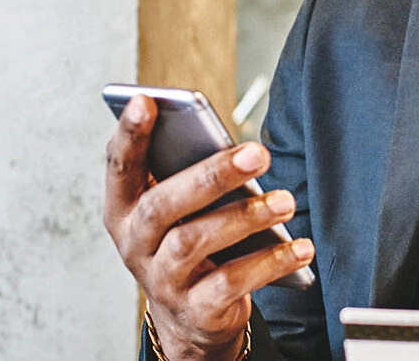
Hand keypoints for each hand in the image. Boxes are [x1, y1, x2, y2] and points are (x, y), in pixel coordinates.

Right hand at [103, 95, 314, 359]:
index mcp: (126, 212)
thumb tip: (236, 151)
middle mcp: (135, 245)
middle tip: (257, 155)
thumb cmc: (188, 247)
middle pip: (161, 205)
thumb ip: (192, 180)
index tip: (145, 101)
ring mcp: (161, 281)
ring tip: (285, 202)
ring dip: (245, 217)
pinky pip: (230, 283)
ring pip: (194, 242)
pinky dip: (268, 263)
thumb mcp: (181, 215)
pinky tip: (298, 248)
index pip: (119, 168)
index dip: (129, 136)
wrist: (192, 318)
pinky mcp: (194, 310)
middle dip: (210, 176)